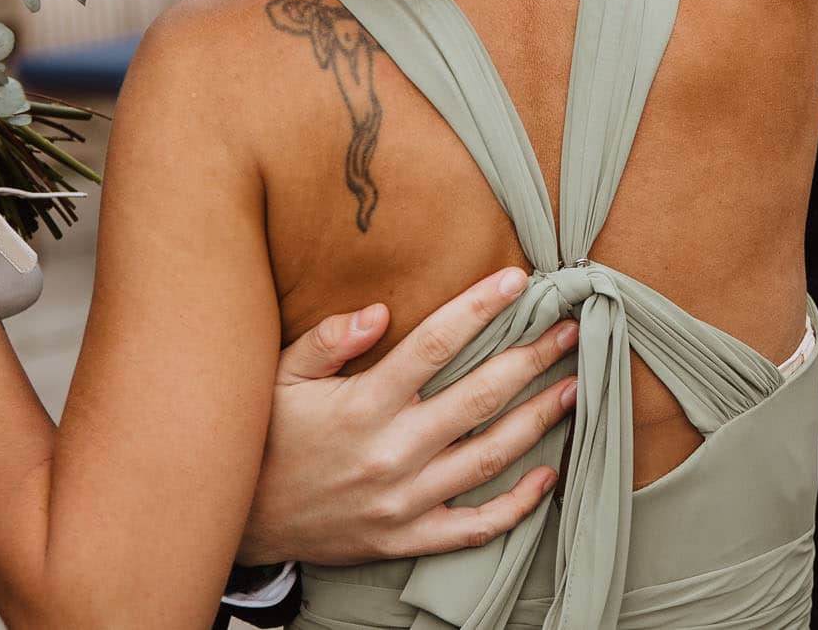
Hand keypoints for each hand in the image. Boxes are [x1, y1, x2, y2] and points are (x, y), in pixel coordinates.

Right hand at [237, 267, 579, 566]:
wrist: (243, 521)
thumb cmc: (268, 436)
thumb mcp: (279, 377)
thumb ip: (328, 339)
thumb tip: (378, 310)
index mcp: (364, 404)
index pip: (435, 345)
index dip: (480, 308)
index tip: (518, 280)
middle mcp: (391, 452)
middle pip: (481, 397)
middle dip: (533, 358)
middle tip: (571, 331)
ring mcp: (404, 500)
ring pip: (490, 457)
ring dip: (539, 420)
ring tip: (574, 388)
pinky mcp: (407, 538)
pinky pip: (475, 525)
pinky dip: (517, 504)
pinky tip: (547, 474)